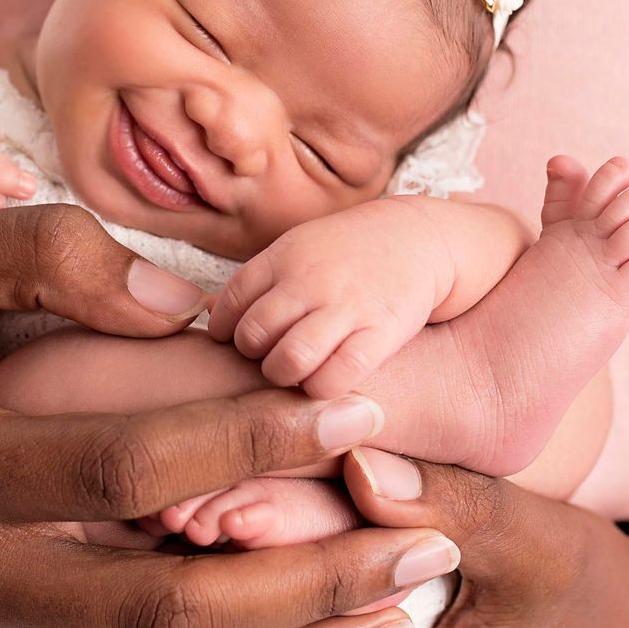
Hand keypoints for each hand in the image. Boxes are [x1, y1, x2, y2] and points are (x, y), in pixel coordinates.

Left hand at [209, 197, 452, 398]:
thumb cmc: (350, 252)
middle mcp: (309, 279)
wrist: (420, 238)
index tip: (240, 343)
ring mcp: (346, 305)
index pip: (230, 304)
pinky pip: (335, 377)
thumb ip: (257, 282)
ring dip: (286, 377)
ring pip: (289, 361)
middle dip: (255, 358)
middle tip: (271, 360)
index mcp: (283, 256)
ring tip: (297, 374)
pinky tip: (328, 381)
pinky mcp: (381, 331)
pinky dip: (322, 389)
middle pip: (253, 336)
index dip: (228, 332)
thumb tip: (208, 313)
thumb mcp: (298, 248)